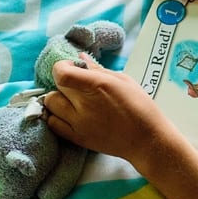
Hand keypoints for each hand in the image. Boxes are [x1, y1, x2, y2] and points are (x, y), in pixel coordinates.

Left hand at [44, 54, 171, 166]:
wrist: (147, 140)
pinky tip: (69, 114)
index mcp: (98, 86)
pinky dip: (56, 116)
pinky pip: (53, 124)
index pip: (61, 72)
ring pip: (51, 104)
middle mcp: (85, 105)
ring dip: (58, 99)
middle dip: (64, 83)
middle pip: (56, 87)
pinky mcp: (77, 138)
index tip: (72, 68)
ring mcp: (79, 123)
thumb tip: (81, 59)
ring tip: (73, 101)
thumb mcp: (124, 81)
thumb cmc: (141, 107)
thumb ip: (99, 69)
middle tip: (77, 86)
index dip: (62, 66)